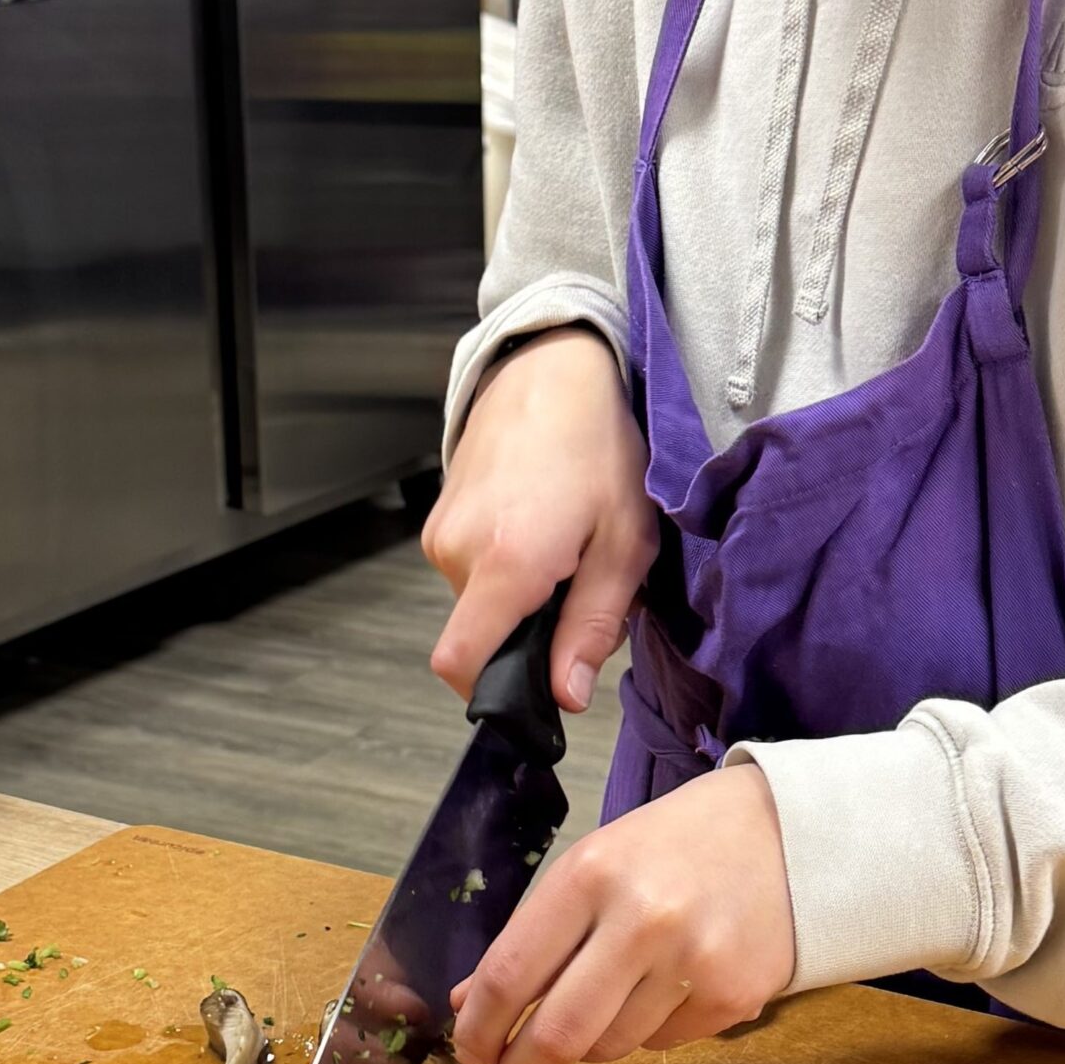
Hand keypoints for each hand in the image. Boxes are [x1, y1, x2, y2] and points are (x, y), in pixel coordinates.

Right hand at [427, 327, 654, 712]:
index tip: (543, 681)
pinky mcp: (439, 517)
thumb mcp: (624, 541)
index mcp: (505, 561)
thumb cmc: (598, 445)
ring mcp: (442, 531)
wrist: (552, 367)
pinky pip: (470, 569)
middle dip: (534, 631)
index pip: (460, 666)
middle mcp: (457, 550)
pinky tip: (542, 524)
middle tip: (585, 582)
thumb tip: (566, 696)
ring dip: (523, 595)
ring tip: (567, 543)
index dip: (498, 691)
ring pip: (479, 603)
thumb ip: (592, 625)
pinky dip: (506, 566)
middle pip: (483, 637)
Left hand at [447, 764, 794, 1063]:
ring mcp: (692, 963)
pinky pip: (662, 1044)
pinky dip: (649, 1029)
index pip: (511, 971)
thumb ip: (535, 932)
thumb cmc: (677, 843)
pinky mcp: (732, 998)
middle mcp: (641, 918)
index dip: (479, 1024)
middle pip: (558, 1031)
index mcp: (592, 873)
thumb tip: (472, 998)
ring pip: (610, 1046)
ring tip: (610, 995)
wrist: (787, 832)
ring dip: (593, 1038)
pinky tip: (665, 985)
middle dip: (524, 1063)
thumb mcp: (595, 862)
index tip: (470, 1045)